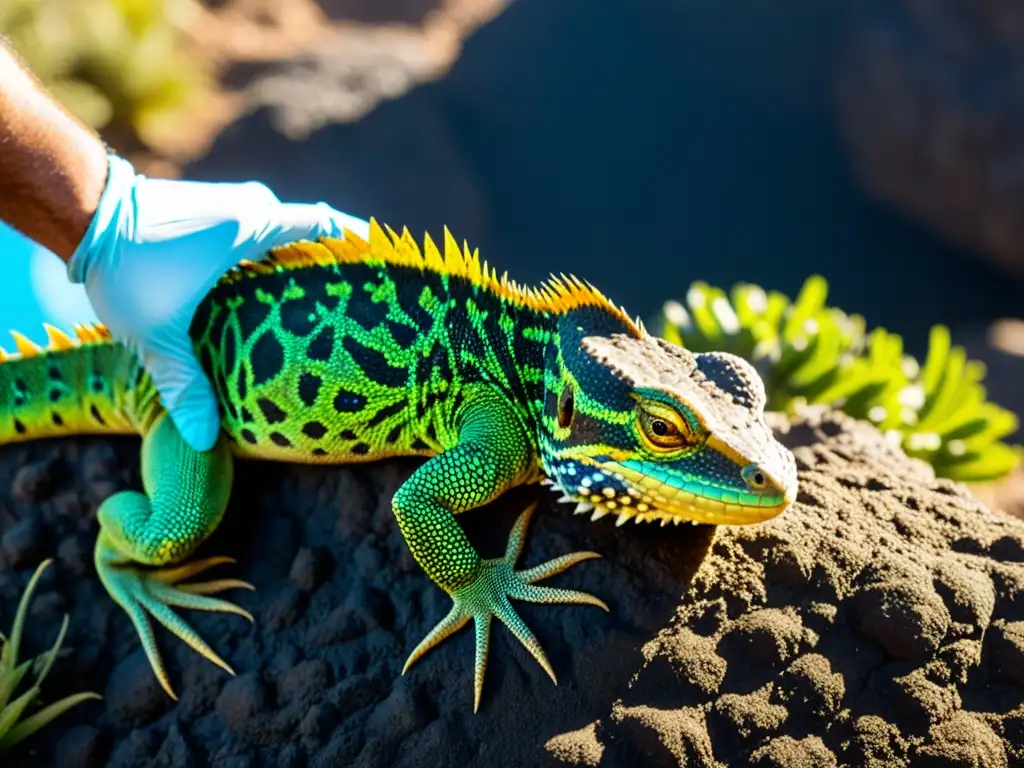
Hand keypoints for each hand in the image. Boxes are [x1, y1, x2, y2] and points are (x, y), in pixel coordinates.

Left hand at [69, 154, 369, 451]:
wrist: (81, 208)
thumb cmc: (128, 266)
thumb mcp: (157, 334)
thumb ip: (185, 384)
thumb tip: (206, 438)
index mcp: (254, 230)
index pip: (324, 225)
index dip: (358, 241)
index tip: (384, 259)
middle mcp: (249, 209)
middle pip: (308, 231)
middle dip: (332, 260)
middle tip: (354, 295)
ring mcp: (228, 204)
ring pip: (280, 231)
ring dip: (298, 257)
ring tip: (317, 297)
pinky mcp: (208, 209)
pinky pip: (255, 230)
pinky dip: (270, 254)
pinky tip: (267, 289)